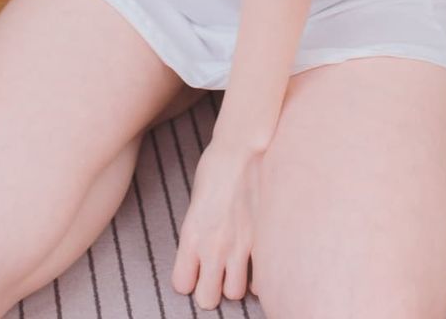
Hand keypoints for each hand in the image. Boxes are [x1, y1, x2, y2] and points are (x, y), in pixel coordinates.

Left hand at [171, 135, 262, 308]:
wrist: (243, 147)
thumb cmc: (217, 167)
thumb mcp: (196, 202)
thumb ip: (197, 233)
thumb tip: (200, 253)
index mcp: (192, 235)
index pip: (182, 284)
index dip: (188, 280)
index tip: (194, 271)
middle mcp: (214, 246)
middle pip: (208, 298)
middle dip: (210, 289)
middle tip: (215, 275)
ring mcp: (240, 246)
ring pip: (235, 293)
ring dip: (234, 282)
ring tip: (236, 267)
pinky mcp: (263, 241)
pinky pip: (261, 280)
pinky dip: (258, 276)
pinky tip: (255, 262)